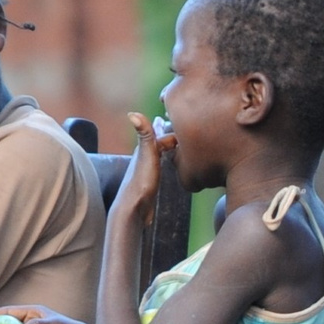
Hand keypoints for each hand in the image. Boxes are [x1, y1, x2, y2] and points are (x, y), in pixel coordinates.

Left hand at [109, 113, 177, 234]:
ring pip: (163, 153)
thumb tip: (132, 113)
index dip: (177, 128)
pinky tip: (172, 164)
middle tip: (187, 125)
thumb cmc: (141, 182)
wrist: (133, 209)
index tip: (191, 119)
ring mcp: (148, 169)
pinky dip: (169, 160)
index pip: (166, 134)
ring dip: (171, 146)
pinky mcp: (151, 181)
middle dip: (173, 134)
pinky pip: (163, 166)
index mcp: (145, 149)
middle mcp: (145, 157)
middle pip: (163, 142)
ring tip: (182, 141)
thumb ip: (144, 135)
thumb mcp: (146, 155)